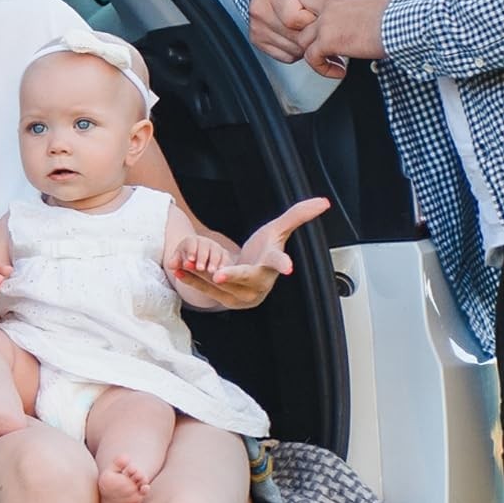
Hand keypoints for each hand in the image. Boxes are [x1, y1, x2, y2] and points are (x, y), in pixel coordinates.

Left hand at [165, 233, 232, 285]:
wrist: (197, 263)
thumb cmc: (185, 262)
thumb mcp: (178, 262)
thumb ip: (175, 263)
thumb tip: (171, 265)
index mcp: (191, 241)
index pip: (191, 243)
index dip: (190, 251)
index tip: (190, 260)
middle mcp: (205, 243)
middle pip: (205, 246)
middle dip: (202, 257)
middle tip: (199, 268)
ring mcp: (216, 249)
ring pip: (217, 252)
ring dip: (214, 262)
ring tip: (211, 272)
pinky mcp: (225, 256)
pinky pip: (226, 259)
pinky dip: (224, 266)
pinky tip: (223, 275)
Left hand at [178, 197, 331, 308]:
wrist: (251, 276)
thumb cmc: (263, 251)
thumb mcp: (278, 230)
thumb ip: (298, 215)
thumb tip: (324, 202)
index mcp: (271, 264)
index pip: (279, 262)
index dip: (283, 264)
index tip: (289, 268)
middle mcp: (259, 283)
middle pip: (246, 278)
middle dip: (232, 276)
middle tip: (219, 275)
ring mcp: (242, 295)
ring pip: (222, 285)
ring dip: (203, 277)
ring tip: (187, 265)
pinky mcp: (225, 300)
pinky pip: (208, 291)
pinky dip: (193, 281)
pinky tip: (179, 272)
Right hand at [248, 0, 335, 62]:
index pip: (295, 18)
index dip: (314, 18)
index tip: (321, 10)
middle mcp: (259, 10)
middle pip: (295, 36)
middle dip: (314, 32)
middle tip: (324, 20)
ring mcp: (256, 27)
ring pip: (293, 49)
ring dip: (309, 43)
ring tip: (315, 26)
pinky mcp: (257, 39)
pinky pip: (286, 56)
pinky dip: (299, 49)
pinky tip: (303, 33)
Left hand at [294, 0, 392, 78]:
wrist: (407, 21)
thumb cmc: (401, 14)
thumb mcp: (373, 0)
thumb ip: (356, 5)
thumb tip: (358, 19)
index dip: (312, 10)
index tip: (322, 26)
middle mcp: (330, 1)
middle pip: (298, 8)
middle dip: (302, 26)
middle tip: (316, 43)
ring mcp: (326, 20)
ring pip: (302, 37)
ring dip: (314, 53)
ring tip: (333, 62)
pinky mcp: (328, 39)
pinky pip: (310, 57)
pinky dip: (322, 68)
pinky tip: (339, 72)